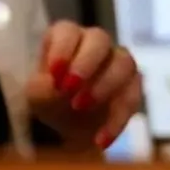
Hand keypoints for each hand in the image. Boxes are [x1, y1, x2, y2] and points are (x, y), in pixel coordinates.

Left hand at [25, 21, 142, 150]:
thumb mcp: (37, 96)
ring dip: (104, 86)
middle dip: (85, 63)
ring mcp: (117, 62)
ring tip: (80, 107)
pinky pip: (132, 97)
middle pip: (99, 39)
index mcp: (65, 36)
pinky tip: (100, 139)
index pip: (67, 31)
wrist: (68, 125)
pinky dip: (116, 119)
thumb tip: (60, 90)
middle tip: (69, 89)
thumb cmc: (48, 98)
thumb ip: (44, 88)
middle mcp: (94, 43)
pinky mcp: (132, 86)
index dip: (62, 49)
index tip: (54, 74)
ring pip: (124, 63)